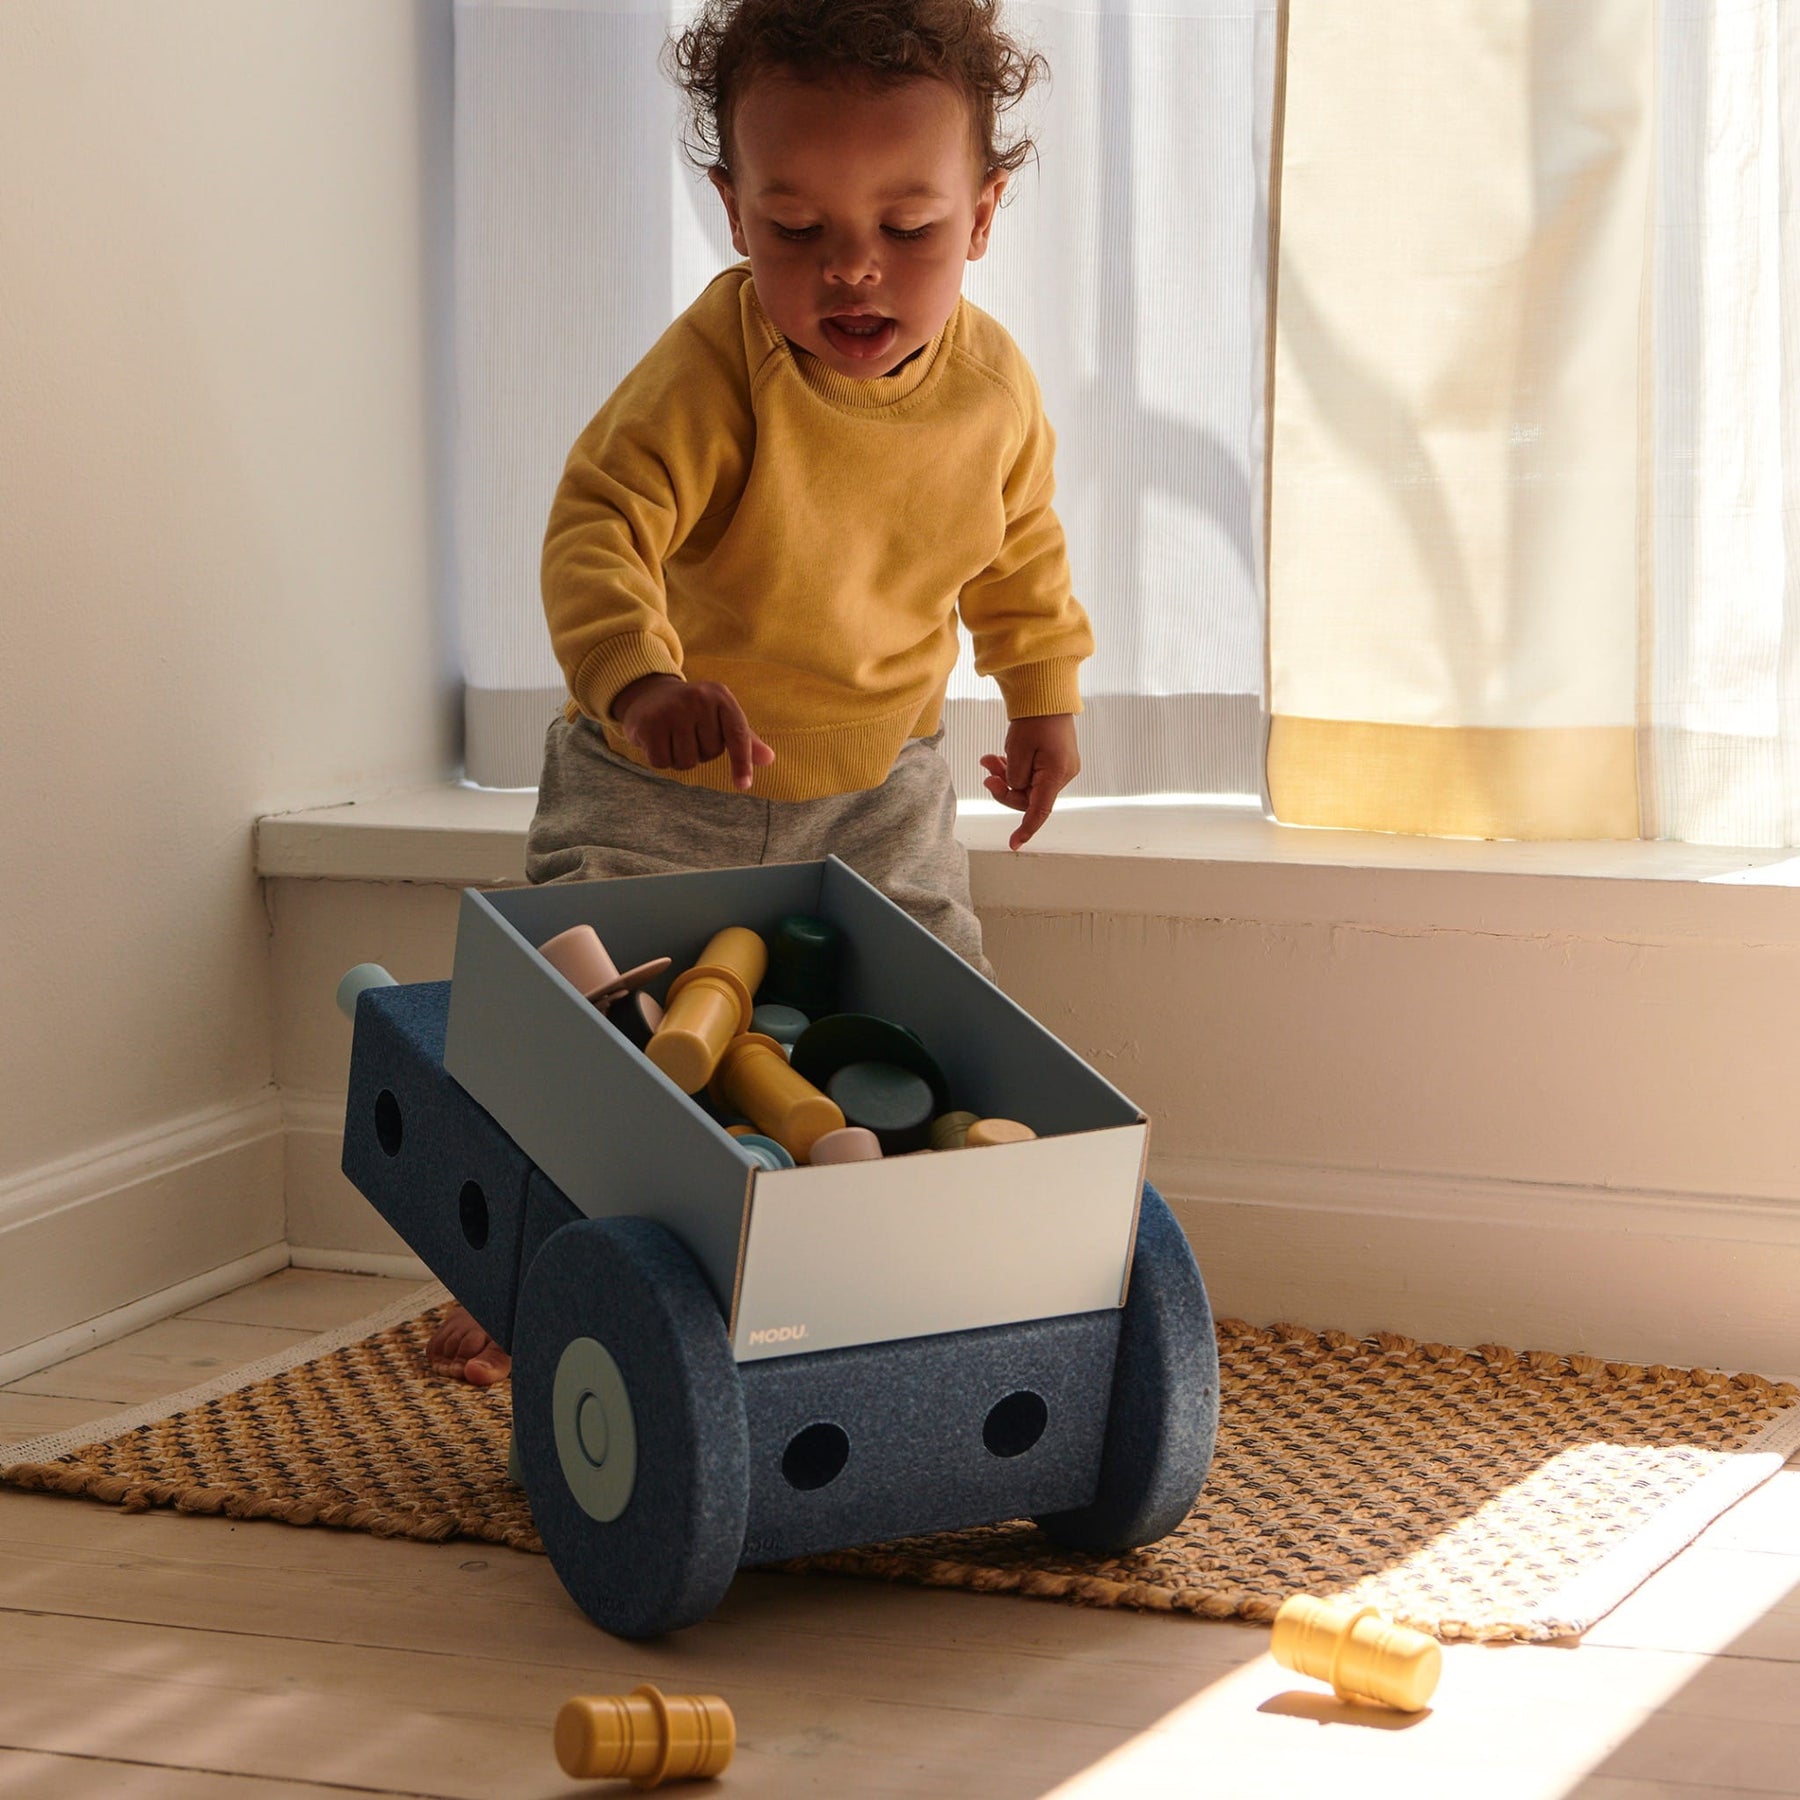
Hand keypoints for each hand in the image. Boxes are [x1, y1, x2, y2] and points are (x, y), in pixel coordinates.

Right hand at [611, 674, 775, 791]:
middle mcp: (697, 698)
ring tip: (673, 736)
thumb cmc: (694, 711)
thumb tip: (769, 759)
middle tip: (688, 732)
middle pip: (710, 753)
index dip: (741, 762)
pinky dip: (660, 759)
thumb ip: (745, 739)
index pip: (737, 735)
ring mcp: (671, 710)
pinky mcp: (648, 724)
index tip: (744, 785)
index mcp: (720, 696)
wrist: (649, 694)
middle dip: (700, 752)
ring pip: (687, 762)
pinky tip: (657, 740)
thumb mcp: (721, 717)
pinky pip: (662, 762)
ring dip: (680, 758)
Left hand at [980, 713, 1079, 850]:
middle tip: (986, 771)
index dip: (1026, 829)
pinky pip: (1032, 774)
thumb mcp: (1017, 750)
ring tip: (988, 759)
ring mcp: (1060, 768)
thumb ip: (1013, 776)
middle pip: (1028, 797)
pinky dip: (1014, 768)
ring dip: (1006, 775)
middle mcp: (1063, 774)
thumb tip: (1014, 787)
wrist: (1046, 695)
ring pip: (1027, 784)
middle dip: (1004, 787)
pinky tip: (998, 758)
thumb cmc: (1034, 719)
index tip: (1014, 844)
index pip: (1040, 810)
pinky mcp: (1054, 761)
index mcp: (1056, 774)